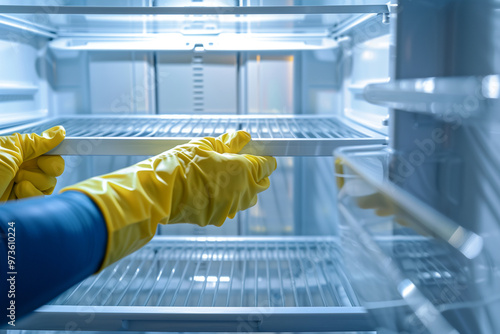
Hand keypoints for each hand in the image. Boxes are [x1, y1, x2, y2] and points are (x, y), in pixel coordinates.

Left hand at [0, 126, 65, 200]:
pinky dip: (31, 193)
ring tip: (17, 180)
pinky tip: (17, 191)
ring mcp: (24, 183)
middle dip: (49, 167)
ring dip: (36, 181)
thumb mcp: (10, 150)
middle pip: (55, 166)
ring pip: (49, 182)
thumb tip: (58, 132)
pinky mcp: (23, 199)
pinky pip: (41, 196)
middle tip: (38, 165)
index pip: (49, 148)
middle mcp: (24, 166)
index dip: (60, 148)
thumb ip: (36, 143)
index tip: (79, 146)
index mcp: (20, 150)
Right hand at [62, 131, 276, 268]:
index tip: (256, 151)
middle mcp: (242, 192)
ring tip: (221, 175)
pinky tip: (208, 188)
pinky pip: (229, 207)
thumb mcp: (206, 145)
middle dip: (255, 172)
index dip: (263, 156)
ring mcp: (230, 208)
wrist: (159, 193)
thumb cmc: (181, 165)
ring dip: (242, 187)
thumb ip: (229, 142)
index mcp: (244, 171)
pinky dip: (225, 198)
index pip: (268, 164)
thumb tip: (243, 138)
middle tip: (237, 161)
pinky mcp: (216, 218)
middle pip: (261, 183)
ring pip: (247, 198)